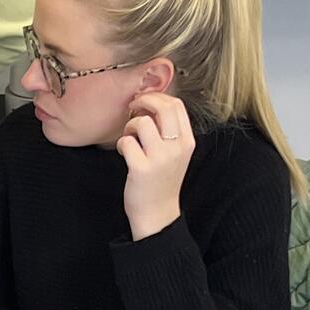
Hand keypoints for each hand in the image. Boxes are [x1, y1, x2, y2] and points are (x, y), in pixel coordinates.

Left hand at [116, 93, 195, 240]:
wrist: (158, 213)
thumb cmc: (162, 180)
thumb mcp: (176, 153)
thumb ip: (169, 130)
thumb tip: (152, 102)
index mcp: (187, 141)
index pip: (177, 104)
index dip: (157, 96)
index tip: (144, 102)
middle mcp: (177, 147)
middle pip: (162, 107)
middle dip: (143, 101)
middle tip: (132, 108)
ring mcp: (160, 158)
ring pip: (142, 123)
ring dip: (129, 126)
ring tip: (129, 138)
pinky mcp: (141, 168)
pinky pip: (126, 142)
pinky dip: (121, 145)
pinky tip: (124, 154)